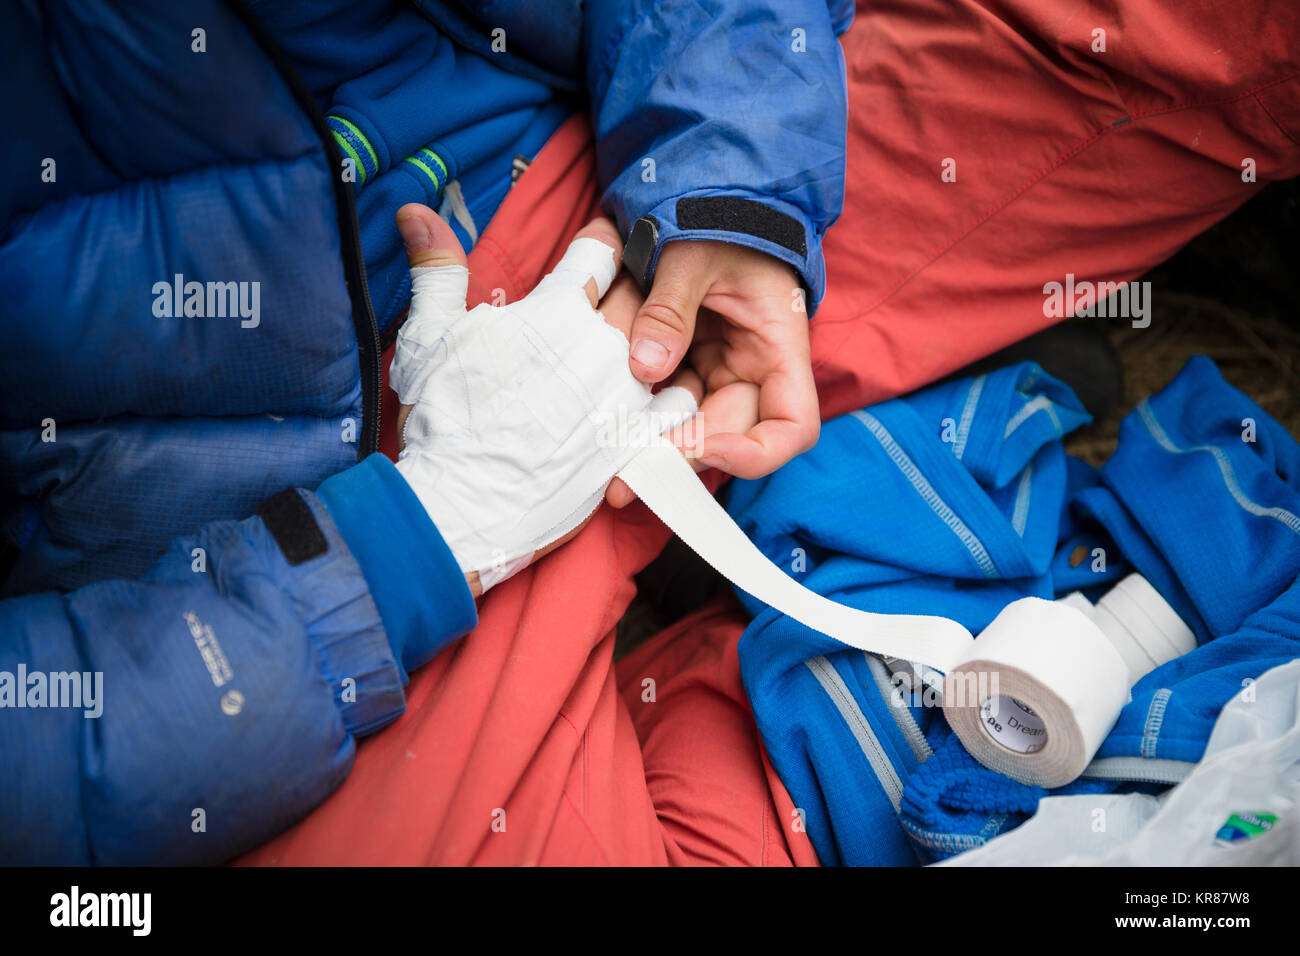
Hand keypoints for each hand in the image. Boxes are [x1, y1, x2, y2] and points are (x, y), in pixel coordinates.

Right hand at [391, 204, 699, 595]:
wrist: (463, 502)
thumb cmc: (444, 417)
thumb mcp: (429, 334)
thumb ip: (436, 268)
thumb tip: (414, 210)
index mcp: (558, 309)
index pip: (600, 249)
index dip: (602, 242)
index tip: (603, 246)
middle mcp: (602, 346)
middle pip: (642, 297)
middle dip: (637, 293)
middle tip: (626, 300)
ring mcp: (624, 396)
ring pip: (670, 352)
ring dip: (663, 347)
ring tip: (651, 352)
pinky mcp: (636, 444)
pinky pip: (680, 414)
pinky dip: (677, 404)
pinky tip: (664, 402)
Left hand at [606, 240, 819, 506]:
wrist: (708, 192)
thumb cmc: (720, 215)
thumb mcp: (694, 252)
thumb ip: (669, 306)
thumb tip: (644, 367)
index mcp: (777, 346)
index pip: (792, 427)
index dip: (753, 454)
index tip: (703, 452)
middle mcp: (752, 370)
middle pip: (724, 437)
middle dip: (675, 458)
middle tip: (620, 479)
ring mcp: (715, 371)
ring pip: (685, 425)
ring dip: (647, 439)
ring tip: (603, 452)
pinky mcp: (683, 366)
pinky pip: (660, 400)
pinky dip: (634, 411)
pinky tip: (602, 419)